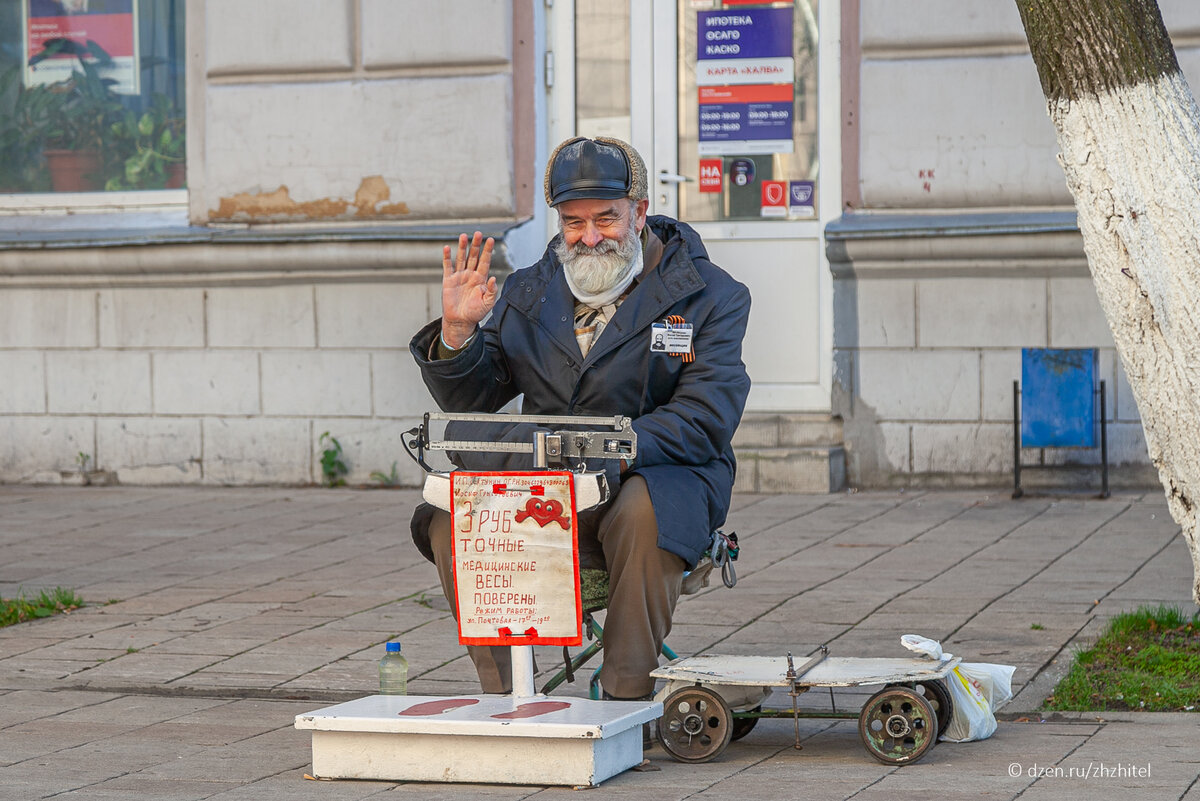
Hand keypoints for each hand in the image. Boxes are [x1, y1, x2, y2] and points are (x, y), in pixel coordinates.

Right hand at [441, 231, 496, 347]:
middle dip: (476, 245)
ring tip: (464, 236)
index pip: (485, 261)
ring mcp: (459, 276)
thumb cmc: (476, 313)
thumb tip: (492, 278)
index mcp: (481, 279)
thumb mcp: (488, 303)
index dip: (488, 251)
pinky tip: (447, 248)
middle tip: (478, 233)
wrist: (461, 321)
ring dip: (462, 247)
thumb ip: (491, 291)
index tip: (491, 240)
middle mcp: (470, 275)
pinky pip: (448, 266)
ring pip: (461, 258)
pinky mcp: (448, 281)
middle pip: (473, 256)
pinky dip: (447, 257)